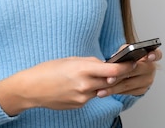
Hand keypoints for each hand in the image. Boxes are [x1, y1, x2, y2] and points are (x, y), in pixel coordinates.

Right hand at [0, 57, 134, 114]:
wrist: (31, 88)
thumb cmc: (47, 70)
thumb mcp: (70, 59)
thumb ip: (89, 62)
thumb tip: (104, 64)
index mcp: (82, 69)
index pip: (112, 69)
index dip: (125, 67)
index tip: (133, 63)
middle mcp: (84, 85)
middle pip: (110, 81)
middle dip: (115, 75)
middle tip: (121, 68)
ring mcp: (82, 97)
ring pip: (100, 89)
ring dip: (101, 83)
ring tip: (89, 75)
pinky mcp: (79, 105)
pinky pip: (90, 96)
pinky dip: (90, 90)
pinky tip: (77, 85)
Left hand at [96, 48, 162, 97]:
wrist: (129, 70)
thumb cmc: (127, 58)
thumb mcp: (126, 51)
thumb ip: (123, 51)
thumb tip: (115, 58)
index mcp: (150, 56)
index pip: (157, 54)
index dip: (154, 55)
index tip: (148, 56)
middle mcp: (151, 69)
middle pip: (136, 71)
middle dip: (120, 75)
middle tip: (108, 79)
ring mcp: (147, 81)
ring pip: (129, 84)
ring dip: (114, 88)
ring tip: (101, 89)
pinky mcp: (141, 90)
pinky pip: (127, 91)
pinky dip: (115, 91)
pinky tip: (105, 92)